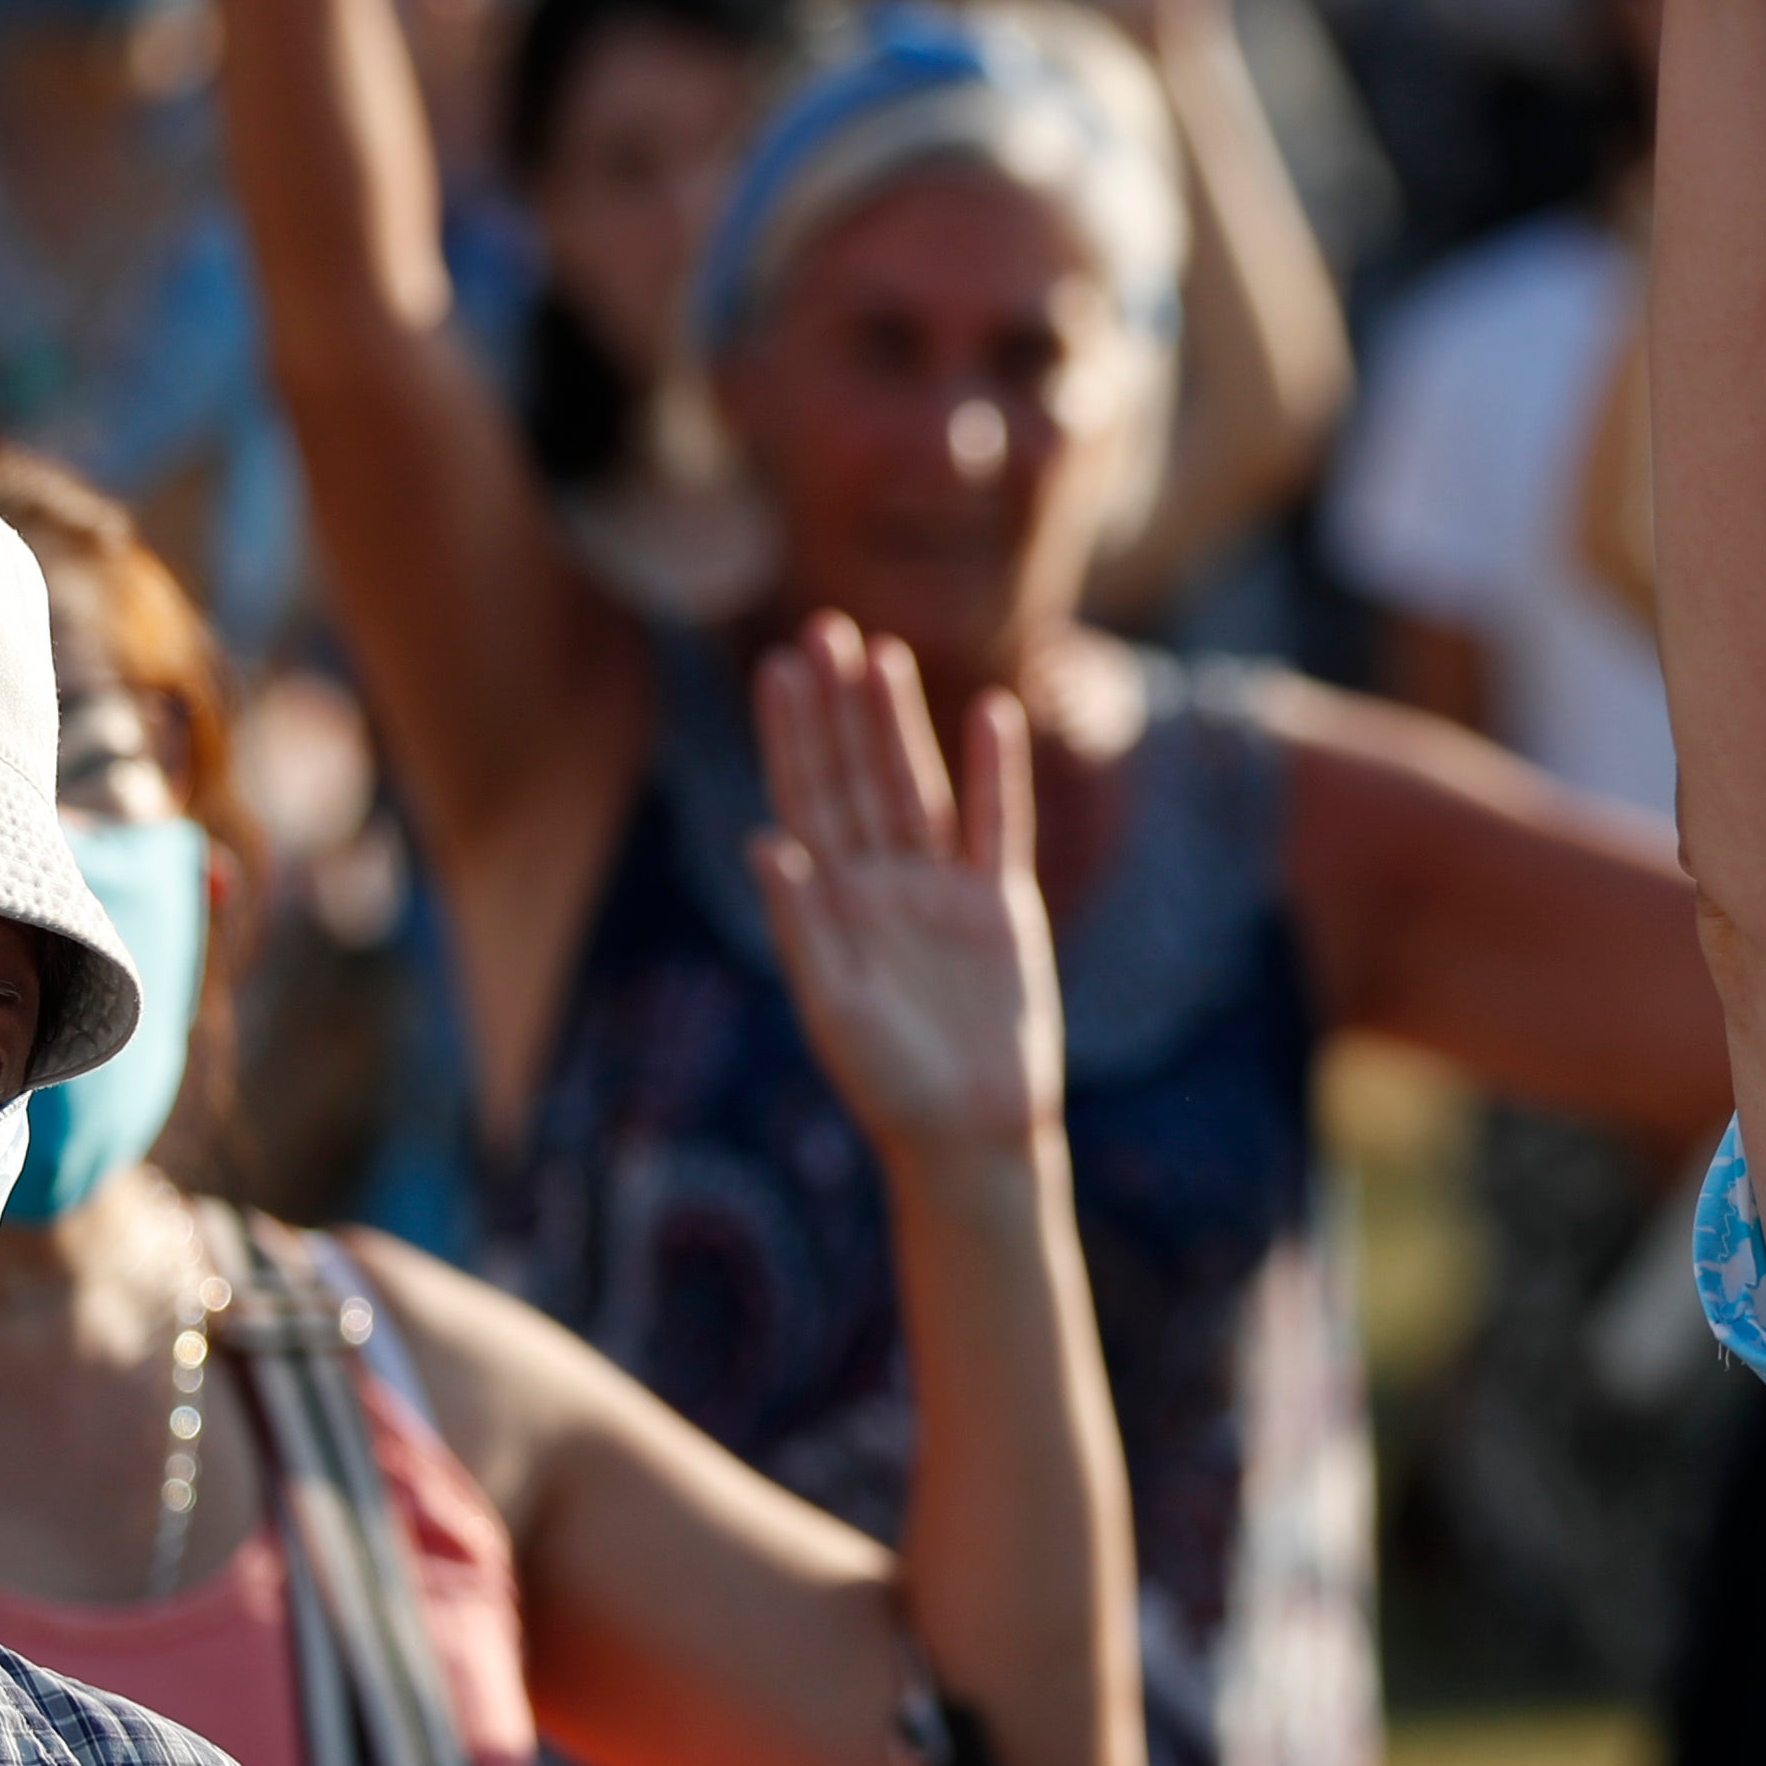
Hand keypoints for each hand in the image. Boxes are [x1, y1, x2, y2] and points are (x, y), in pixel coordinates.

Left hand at [748, 613, 1060, 1160]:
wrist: (971, 1137)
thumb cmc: (889, 1085)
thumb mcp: (834, 1008)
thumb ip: (803, 925)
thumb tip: (765, 839)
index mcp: (829, 904)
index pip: (804, 798)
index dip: (792, 734)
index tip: (779, 668)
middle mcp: (881, 884)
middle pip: (856, 776)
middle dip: (839, 706)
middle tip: (823, 628)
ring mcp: (941, 890)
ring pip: (918, 786)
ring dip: (900, 722)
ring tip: (883, 652)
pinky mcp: (1000, 907)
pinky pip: (997, 825)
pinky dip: (997, 771)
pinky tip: (991, 713)